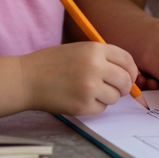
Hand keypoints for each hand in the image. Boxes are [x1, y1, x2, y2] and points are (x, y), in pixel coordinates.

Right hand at [20, 42, 137, 115]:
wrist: (27, 79)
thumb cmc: (52, 63)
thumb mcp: (79, 50)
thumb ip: (103, 58)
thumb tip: (129, 75)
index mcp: (95, 49)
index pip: (127, 60)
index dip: (131, 70)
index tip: (129, 76)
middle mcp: (95, 67)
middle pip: (126, 80)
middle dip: (124, 87)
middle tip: (116, 89)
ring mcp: (89, 87)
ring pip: (115, 96)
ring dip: (107, 96)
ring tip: (89, 91)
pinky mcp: (83, 105)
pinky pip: (101, 108)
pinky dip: (94, 106)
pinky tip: (79, 98)